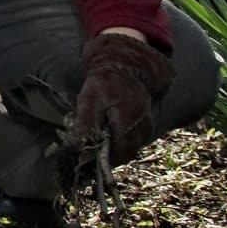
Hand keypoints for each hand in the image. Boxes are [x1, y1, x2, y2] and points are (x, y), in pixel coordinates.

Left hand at [69, 29, 172, 167]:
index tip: (88, 160)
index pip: (119, 153)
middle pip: (126, 153)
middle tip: (90, 152)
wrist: (126, 67)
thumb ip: (86, 123)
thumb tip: (79, 147)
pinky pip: (135, 140)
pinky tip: (109, 133)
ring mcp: (148, 126)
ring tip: (98, 141)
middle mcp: (143, 127)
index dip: (103, 160)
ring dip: (115, 149)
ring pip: (131, 148)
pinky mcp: (148, 125)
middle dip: (108, 156)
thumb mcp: (89, 100)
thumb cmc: (105, 83)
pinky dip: (122, 141)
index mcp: (128, 121)